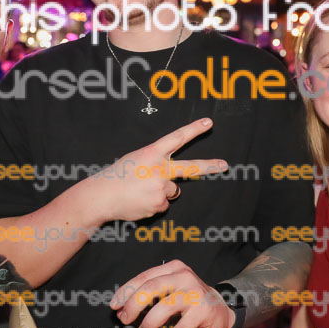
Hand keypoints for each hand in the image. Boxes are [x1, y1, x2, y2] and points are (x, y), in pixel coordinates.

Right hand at [84, 119, 227, 223]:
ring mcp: (161, 187)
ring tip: (143, 191)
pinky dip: (154, 204)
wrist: (103, 196)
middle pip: (191, 167)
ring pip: (173, 191)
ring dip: (162, 192)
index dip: (194, 129)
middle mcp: (160, 169)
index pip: (177, 138)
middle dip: (209, 166)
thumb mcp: (136, 159)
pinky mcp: (159, 204)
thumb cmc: (118, 175)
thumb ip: (156, 164)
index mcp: (152, 153)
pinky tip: (141, 201)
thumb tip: (173, 181)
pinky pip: (164, 204)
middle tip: (224, 165)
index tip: (208, 123)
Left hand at [110, 259, 235, 327]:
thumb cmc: (191, 300)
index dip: (126, 291)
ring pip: (165, 306)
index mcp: (173, 269)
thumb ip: (153, 293)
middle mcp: (184, 276)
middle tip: (124, 319)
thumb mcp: (173, 289)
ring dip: (149, 322)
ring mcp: (194, 293)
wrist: (221, 310)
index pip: (144, 277)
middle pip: (152, 287)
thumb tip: (124, 307)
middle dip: (133, 304)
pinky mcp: (203, 310)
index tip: (115, 305)